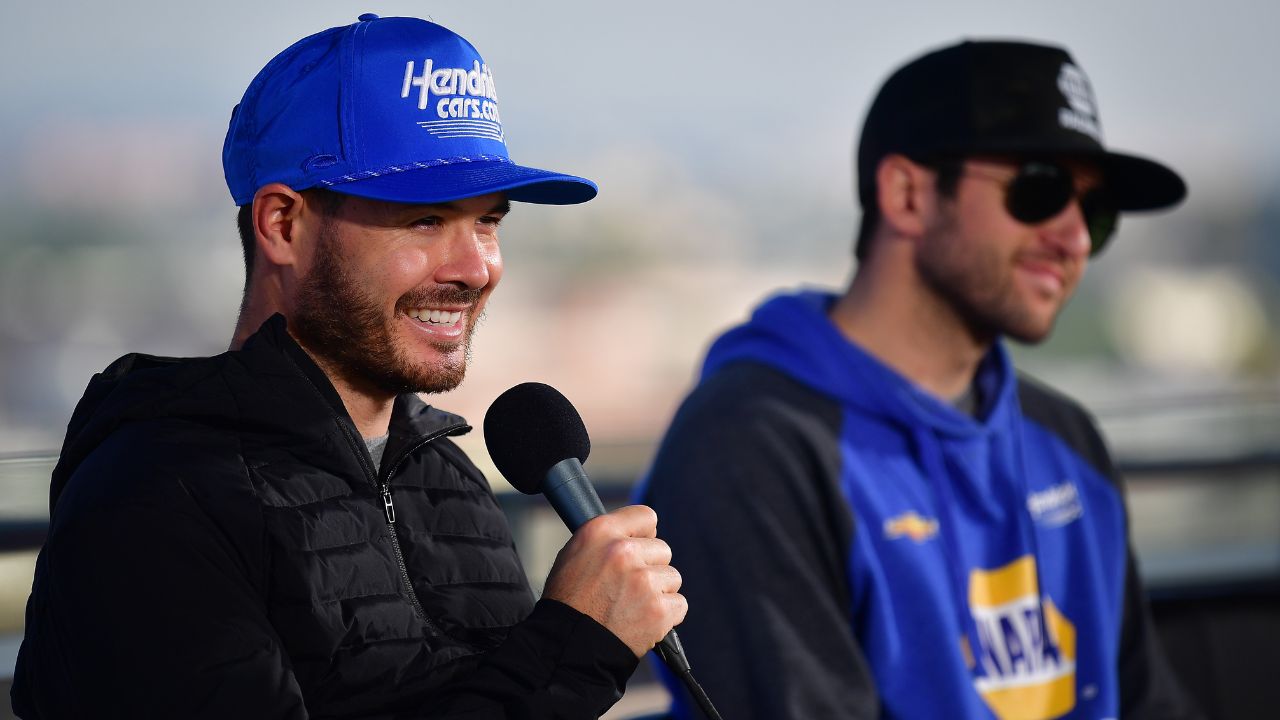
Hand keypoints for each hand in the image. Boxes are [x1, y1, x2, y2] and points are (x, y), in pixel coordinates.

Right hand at [542, 505, 686, 656]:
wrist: (569, 647)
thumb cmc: (568, 602)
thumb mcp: (574, 555)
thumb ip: (606, 540)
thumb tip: (636, 534)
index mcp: (601, 532)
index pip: (646, 516)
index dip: (645, 533)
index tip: (641, 547)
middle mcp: (623, 551)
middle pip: (662, 549)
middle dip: (651, 567)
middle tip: (629, 587)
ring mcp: (643, 581)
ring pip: (673, 577)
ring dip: (659, 592)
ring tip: (633, 606)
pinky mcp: (658, 609)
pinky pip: (679, 604)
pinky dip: (666, 616)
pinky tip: (642, 620)